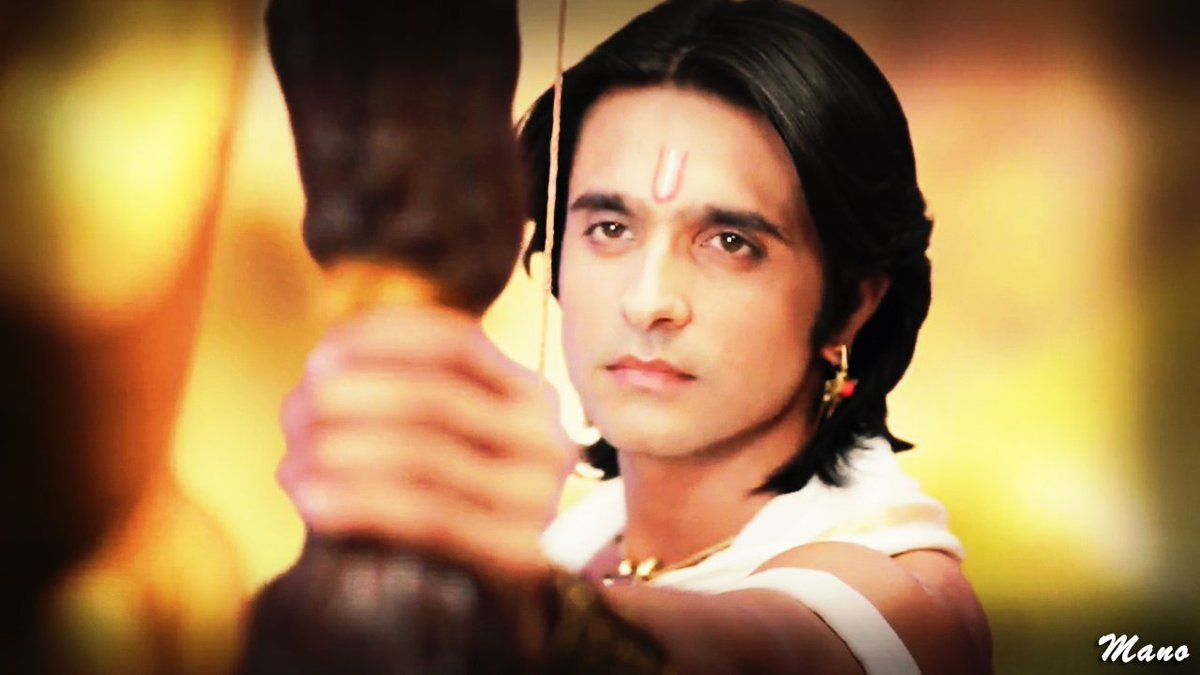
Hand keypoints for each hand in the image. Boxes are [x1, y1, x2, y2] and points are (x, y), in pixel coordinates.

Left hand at [277, 305, 568, 587]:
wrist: (485, 602)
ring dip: (342, 454)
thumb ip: (403, 397)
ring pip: (425, 456)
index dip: (384, 342)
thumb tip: (323, 372)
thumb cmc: (451, 506)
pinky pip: (429, 517)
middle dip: (350, 401)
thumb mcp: (444, 439)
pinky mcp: (522, 552)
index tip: (320, 359)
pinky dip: (361, 503)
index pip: (458, 342)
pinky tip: (313, 500)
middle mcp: (547, 436)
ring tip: (293, 466)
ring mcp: (542, 495)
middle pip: (434, 398)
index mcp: (529, 394)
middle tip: (294, 415)